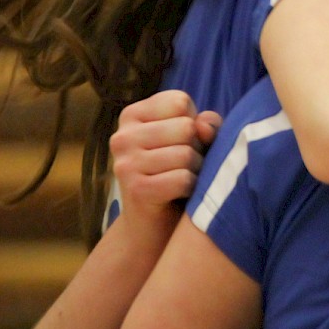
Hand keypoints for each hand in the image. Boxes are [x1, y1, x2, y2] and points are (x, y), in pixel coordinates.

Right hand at [110, 90, 221, 224]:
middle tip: (184, 166)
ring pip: (186, 154)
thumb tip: (202, 126)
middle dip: (197, 148)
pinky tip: (181, 194)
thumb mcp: (197, 141)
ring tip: (183, 179)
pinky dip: (192, 187)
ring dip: (196, 170)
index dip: (195, 123)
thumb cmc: (179, 173)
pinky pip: (183, 178)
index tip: (183, 142)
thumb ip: (207, 124)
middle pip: (186, 127)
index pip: (180, 102)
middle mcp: (122, 136)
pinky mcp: (135, 190)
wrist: (155, 226)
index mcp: (132, 116)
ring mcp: (125, 163)